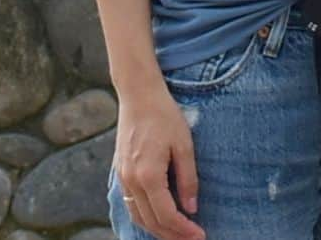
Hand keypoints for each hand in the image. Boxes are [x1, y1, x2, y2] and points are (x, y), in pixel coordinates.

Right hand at [114, 83, 205, 239]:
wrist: (138, 94)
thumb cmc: (164, 114)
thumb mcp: (183, 144)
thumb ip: (188, 179)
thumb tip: (191, 209)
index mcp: (148, 175)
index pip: (167, 215)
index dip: (184, 230)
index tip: (200, 235)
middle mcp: (131, 181)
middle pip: (151, 222)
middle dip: (172, 235)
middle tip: (192, 238)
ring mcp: (122, 177)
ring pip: (138, 217)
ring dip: (157, 230)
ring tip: (177, 233)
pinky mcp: (120, 172)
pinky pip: (130, 205)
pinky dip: (144, 217)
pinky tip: (158, 218)